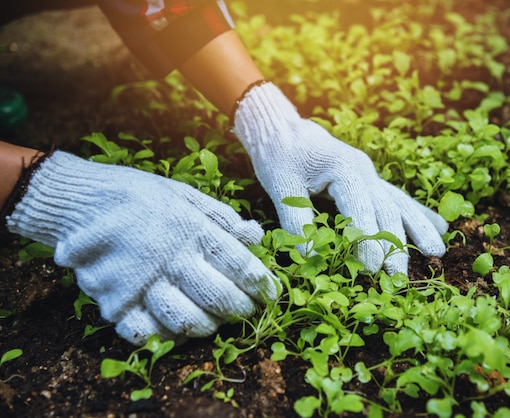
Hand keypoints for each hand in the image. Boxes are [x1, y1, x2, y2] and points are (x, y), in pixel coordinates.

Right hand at [5, 151, 279, 344]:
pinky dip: (165, 337)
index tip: (272, 294)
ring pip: (186, 320)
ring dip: (208, 326)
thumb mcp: (185, 196)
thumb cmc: (140, 196)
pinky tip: (176, 330)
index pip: (239, 264)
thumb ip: (222, 218)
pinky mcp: (114, 301)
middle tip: (249, 311)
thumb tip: (256, 235)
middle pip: (218, 296)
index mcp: (192, 230)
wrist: (81, 201)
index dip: (261, 283)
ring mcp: (141, 283)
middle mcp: (170, 258)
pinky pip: (144, 333)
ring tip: (215, 322)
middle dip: (241, 309)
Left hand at [233, 82, 447, 274]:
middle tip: (399, 277)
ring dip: (418, 228)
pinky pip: (397, 198)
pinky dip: (417, 213)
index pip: (361, 207)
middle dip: (395, 244)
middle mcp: (363, 170)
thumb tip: (309, 256)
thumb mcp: (281, 184)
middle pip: (387, 208)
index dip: (367, 238)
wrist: (284, 128)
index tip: (369, 269)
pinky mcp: (369, 180)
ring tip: (437, 252)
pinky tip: (439, 226)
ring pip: (400, 202)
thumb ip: (296, 219)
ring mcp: (370, 174)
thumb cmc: (279, 155)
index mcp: (343, 168)